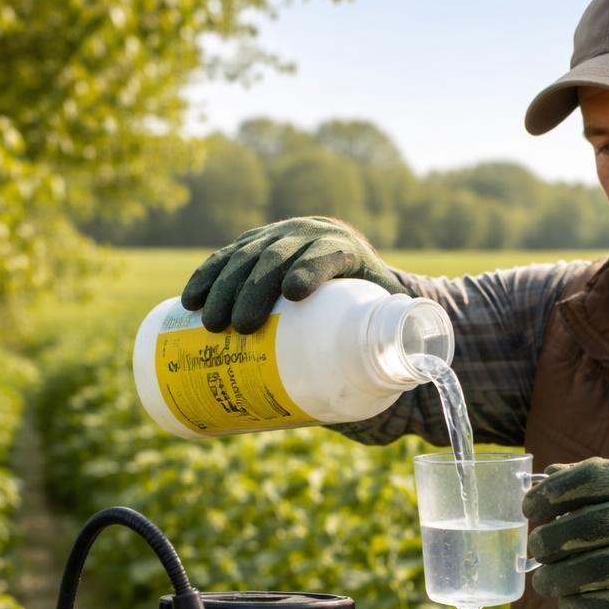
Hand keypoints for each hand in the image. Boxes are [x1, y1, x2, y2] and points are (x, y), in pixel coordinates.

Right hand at [181, 217, 405, 333]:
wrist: (349, 279)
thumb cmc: (373, 309)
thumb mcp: (391, 317)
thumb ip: (403, 339)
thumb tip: (420, 374)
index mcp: (346, 248)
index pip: (327, 253)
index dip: (310, 267)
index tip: (294, 295)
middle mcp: (309, 235)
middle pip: (277, 256)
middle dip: (253, 289)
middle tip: (239, 328)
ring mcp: (276, 238)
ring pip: (245, 256)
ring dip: (222, 287)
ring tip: (208, 324)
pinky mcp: (252, 248)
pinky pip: (225, 259)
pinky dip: (206, 276)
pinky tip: (188, 300)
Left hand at [522, 458, 608, 608]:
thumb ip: (601, 480)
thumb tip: (546, 479)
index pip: (593, 477)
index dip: (554, 492)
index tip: (530, 508)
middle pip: (590, 525)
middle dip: (551, 540)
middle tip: (535, 549)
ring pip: (598, 568)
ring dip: (560, 578)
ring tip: (544, 581)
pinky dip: (583, 605)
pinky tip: (568, 602)